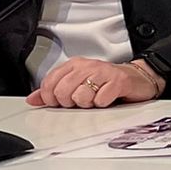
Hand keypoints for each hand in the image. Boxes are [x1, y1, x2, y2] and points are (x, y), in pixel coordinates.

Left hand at [28, 57, 158, 108]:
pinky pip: (101, 100)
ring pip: (80, 97)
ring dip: (88, 104)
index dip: (51, 98)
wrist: (137, 78)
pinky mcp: (118, 81)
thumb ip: (53, 91)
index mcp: (74, 65)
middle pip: (63, 91)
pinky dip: (103, 104)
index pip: (50, 83)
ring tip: (95, 99)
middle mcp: (88, 66)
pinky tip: (108, 99)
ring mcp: (103, 72)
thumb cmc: (106, 83)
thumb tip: (33, 99)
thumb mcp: (77, 85)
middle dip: (70, 103)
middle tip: (81, 101)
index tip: (60, 101)